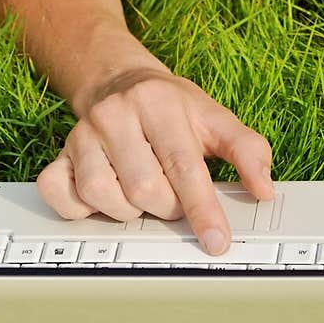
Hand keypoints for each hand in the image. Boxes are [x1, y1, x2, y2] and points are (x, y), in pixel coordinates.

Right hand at [35, 69, 273, 254]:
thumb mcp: (215, 118)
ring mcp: (81, 134)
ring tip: (141, 194)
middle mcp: (115, 115)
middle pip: (143, 189)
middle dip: (167, 207)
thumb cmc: (172, 107)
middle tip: (173, 197)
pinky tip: (103, 198)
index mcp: (157, 103)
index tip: (217, 240)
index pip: (183, 166)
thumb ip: (247, 150)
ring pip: (102, 196)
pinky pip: (60, 194)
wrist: (120, 82)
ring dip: (128, 211)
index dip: (202, 209)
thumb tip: (264, 189)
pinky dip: (81, 208)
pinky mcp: (59, 153)